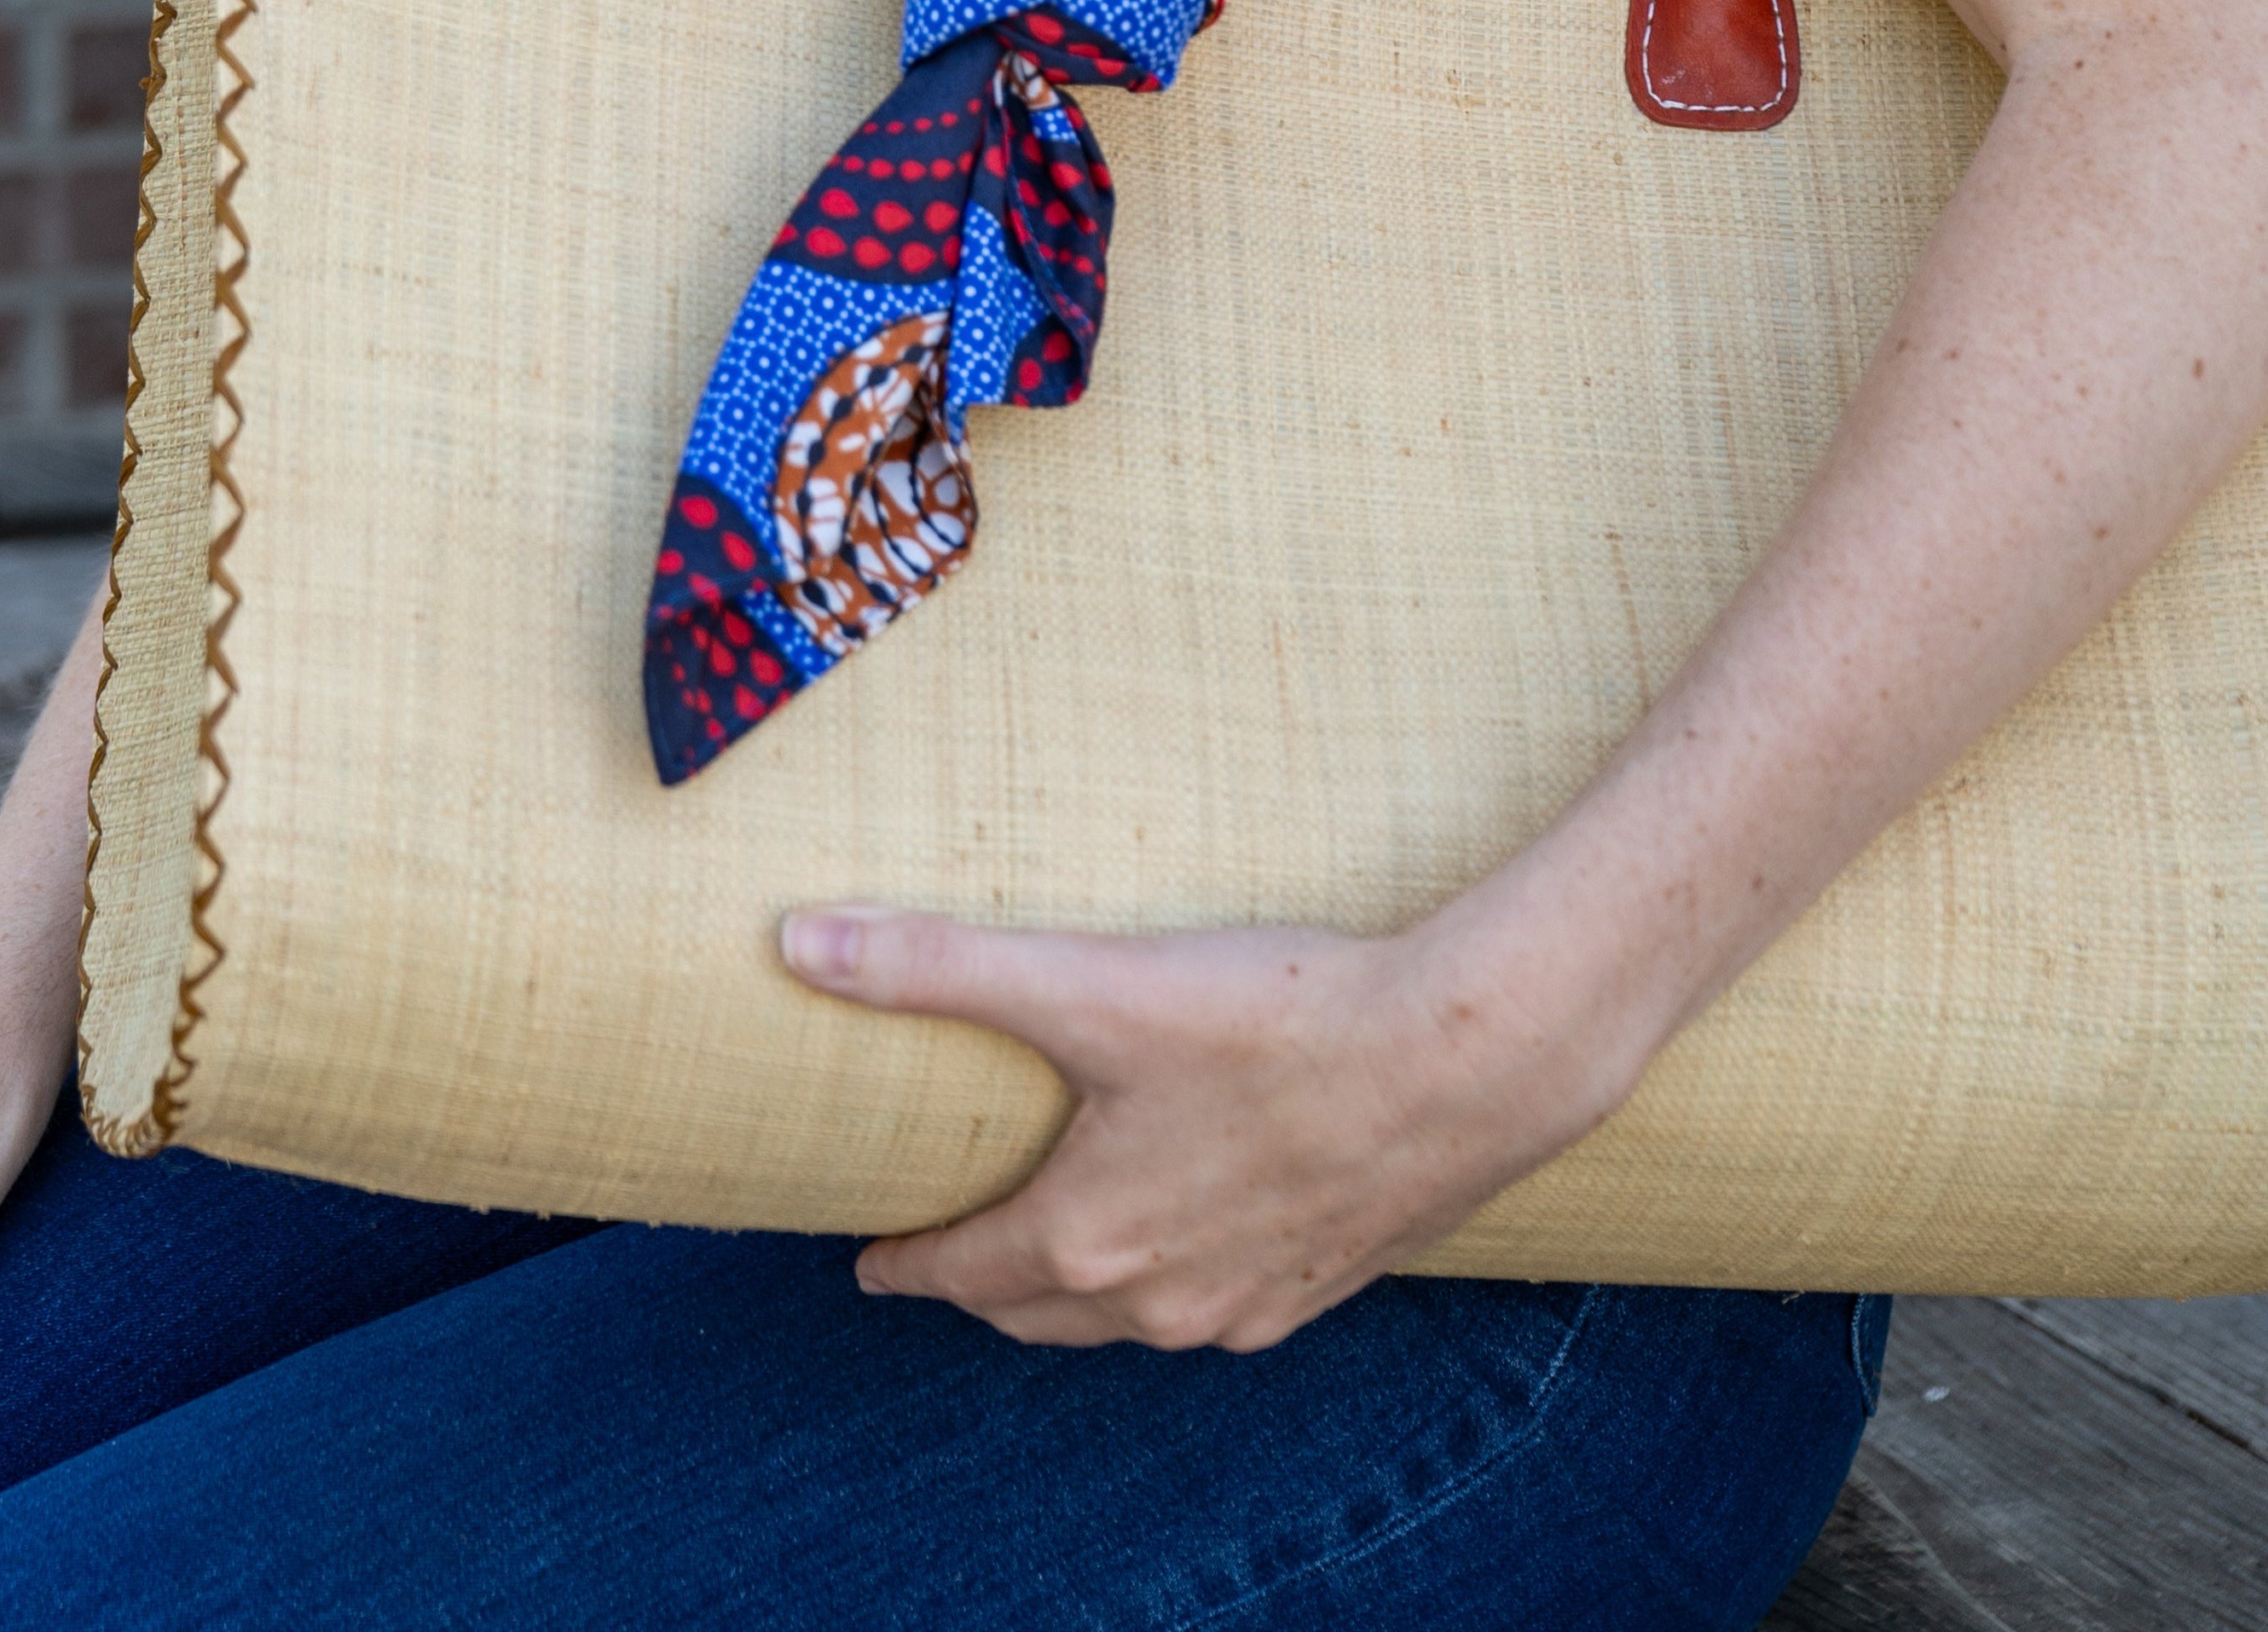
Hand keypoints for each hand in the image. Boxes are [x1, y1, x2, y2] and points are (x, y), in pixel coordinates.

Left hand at [776, 901, 1628, 1350]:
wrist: (1467, 1059)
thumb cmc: (1278, 1018)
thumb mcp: (1091, 981)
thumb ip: (938, 964)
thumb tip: (800, 946)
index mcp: (1091, 1237)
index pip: (964, 1272)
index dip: (909, 1263)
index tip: (872, 1259)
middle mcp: (1164, 1297)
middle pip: (1038, 1312)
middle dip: (980, 1290)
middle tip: (942, 1259)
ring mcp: (1249, 1301)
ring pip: (1129, 1321)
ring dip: (1075, 1295)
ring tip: (1050, 1250)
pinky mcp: (1323, 1281)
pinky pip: (1218, 1306)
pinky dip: (1171, 1288)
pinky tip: (1186, 1244)